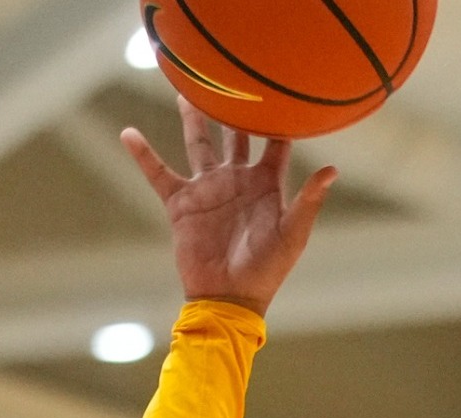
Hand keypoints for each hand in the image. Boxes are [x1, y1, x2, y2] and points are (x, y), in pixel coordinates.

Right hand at [121, 96, 336, 313]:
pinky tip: (128, 133)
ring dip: (192, 119)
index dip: (280, 120)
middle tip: (229, 77)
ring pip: (198, 145)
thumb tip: (332, 169)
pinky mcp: (182, 204)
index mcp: (266, 184)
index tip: (279, 92)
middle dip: (232, 109)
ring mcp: (208, 189)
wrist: (229, 298)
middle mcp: (236, 180)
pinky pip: (159, 174)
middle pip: (234, 135)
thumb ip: (308, 201)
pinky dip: (143, 155)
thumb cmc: (267, 270)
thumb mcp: (292, 235)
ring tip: (186, 91)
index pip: (275, 144)